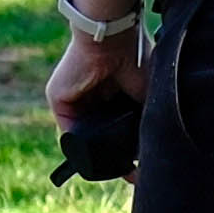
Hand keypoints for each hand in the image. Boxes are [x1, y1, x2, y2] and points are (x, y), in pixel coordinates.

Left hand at [44, 10, 145, 183]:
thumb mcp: (147, 96)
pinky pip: (69, 131)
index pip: (117, 125)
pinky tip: (99, 159)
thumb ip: (146, 120)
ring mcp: (73, 97)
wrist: (112, 38)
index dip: (128, 146)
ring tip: (119, 170)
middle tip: (132, 174)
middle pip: (101, 133)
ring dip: (98, 153)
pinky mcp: (58, 99)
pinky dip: (82, 146)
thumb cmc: (136, 57)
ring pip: (86, 135)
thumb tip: (155, 150)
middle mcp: (92, 94)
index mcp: (112, 90)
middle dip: (114, 153)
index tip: (141, 168)